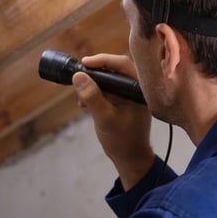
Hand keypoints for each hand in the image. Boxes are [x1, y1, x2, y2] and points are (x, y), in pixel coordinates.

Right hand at [73, 53, 154, 189]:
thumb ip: (92, 97)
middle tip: (78, 76)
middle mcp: (135, 88)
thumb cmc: (122, 140)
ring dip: (92, 85)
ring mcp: (128, 94)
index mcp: (138, 89)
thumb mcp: (104, 118)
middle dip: (94, 73)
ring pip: (108, 79)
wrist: (129, 157)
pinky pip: (106, 89)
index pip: (121, 64)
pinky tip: (84, 104)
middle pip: (113, 69)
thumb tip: (78, 76)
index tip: (84, 63)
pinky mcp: (121, 100)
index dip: (102, 60)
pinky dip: (94, 93)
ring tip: (80, 97)